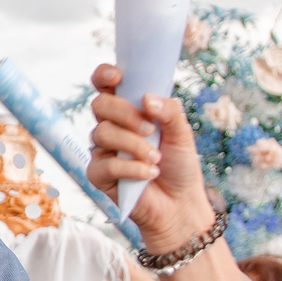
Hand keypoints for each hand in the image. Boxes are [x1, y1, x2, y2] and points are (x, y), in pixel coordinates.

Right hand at [86, 65, 218, 255]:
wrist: (180, 205)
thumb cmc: (179, 166)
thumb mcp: (183, 134)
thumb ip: (170, 111)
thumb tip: (147, 99)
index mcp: (128, 110)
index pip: (105, 85)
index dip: (104, 75)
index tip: (117, 77)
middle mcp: (111, 126)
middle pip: (100, 105)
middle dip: (126, 114)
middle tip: (151, 130)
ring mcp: (102, 150)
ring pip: (102, 133)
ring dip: (134, 145)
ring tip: (155, 160)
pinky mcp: (99, 174)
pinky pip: (105, 164)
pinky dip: (131, 168)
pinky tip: (149, 175)